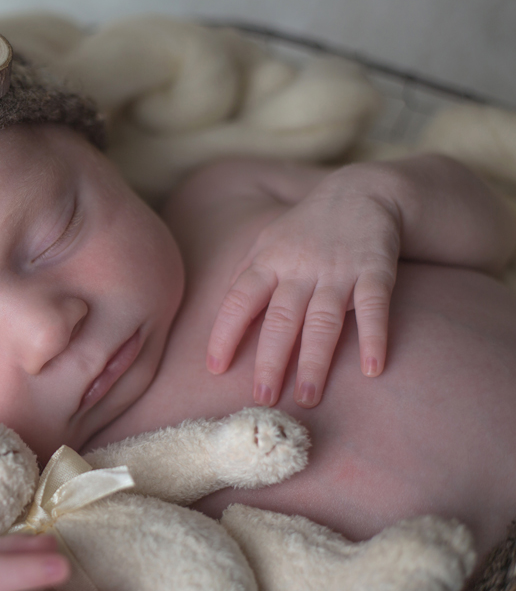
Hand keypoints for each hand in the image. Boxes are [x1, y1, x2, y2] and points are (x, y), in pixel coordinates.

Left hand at [206, 164, 401, 407]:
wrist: (362, 191)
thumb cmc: (305, 229)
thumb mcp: (267, 244)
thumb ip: (244, 278)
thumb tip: (218, 319)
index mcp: (268, 262)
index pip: (238, 301)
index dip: (224, 334)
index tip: (214, 369)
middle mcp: (300, 268)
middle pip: (281, 319)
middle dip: (270, 361)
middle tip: (262, 398)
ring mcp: (339, 270)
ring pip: (323, 321)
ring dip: (315, 362)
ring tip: (307, 399)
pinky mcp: (376, 270)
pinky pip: (374, 307)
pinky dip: (374, 338)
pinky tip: (372, 370)